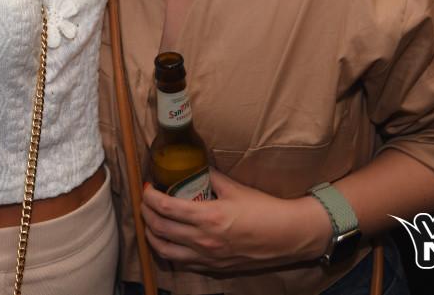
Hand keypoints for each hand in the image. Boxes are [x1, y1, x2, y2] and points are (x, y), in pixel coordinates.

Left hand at [140, 170, 326, 271]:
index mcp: (208, 217)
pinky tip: (169, 241)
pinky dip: (168, 250)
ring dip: (152, 235)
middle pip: (160, 228)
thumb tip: (194, 164)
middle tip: (146, 201)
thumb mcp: (235, 188)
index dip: (150, 197)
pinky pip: (181, 262)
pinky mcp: (213, 268)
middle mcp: (203, 240)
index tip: (147, 186)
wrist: (287, 236)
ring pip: (165, 251)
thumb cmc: (264, 210)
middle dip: (146, 213)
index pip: (165, 208)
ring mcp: (207, 257)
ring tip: (151, 222)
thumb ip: (210, 176)